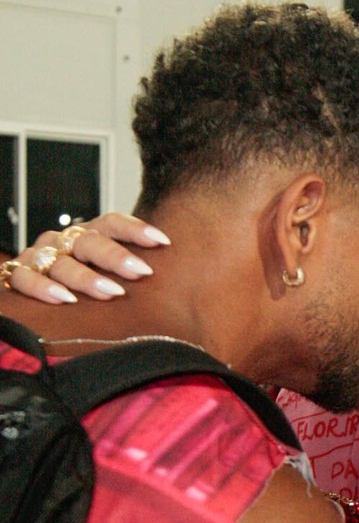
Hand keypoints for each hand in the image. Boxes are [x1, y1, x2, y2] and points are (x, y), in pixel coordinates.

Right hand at [3, 214, 165, 302]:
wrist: (27, 283)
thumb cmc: (74, 280)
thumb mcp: (101, 271)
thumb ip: (129, 275)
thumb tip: (174, 290)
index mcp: (86, 235)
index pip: (111, 223)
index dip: (135, 229)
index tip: (162, 241)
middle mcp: (63, 241)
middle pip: (89, 241)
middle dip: (116, 256)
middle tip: (141, 272)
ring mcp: (40, 256)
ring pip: (61, 262)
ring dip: (87, 277)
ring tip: (111, 291)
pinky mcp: (18, 273)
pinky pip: (26, 278)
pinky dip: (44, 288)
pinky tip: (65, 299)